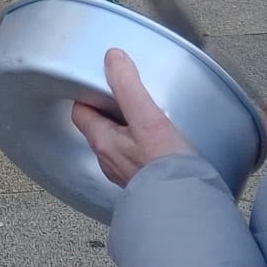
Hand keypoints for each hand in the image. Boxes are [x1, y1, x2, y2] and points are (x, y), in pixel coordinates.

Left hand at [68, 48, 196, 188]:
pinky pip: (135, 160)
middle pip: (99, 128)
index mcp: (102, 142)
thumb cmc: (164, 166)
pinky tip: (158, 145)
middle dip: (108, 111)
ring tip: (143, 117)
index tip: (101, 82)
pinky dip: (140, 148)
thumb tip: (113, 58)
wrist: (185, 208)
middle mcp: (108, 160)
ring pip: (117, 145)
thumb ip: (128, 86)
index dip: (88, 95)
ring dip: (125, 130)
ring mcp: (125, 174)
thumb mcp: (147, 117)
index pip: (81, 112)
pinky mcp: (144, 183)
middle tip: (125, 96)